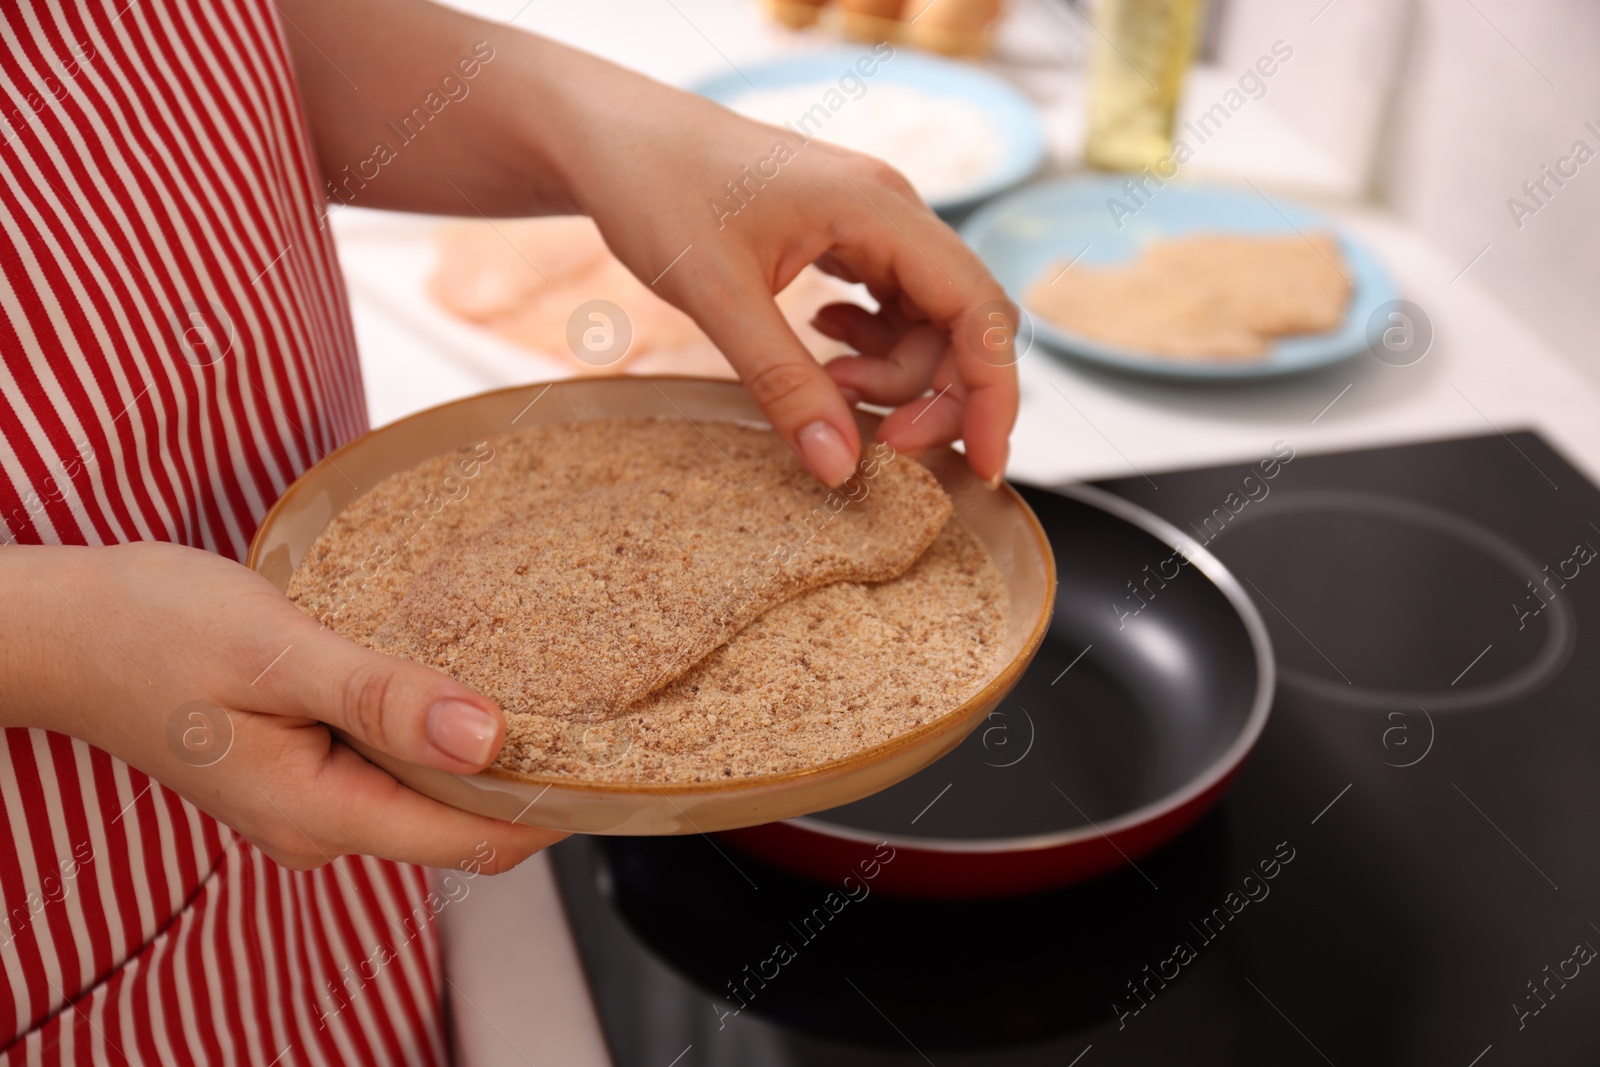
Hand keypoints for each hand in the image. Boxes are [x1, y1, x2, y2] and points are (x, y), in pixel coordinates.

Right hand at [4, 543, 561, 871]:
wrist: (62, 627)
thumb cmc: (150, 628)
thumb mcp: (274, 653)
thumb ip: (381, 698)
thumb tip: (485, 736)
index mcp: (320, 812)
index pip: (471, 839)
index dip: (550, 805)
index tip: (611, 756)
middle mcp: (322, 823)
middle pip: (459, 820)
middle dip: (526, 774)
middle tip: (588, 697)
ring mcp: (311, 799)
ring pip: (428, 787)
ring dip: (480, 745)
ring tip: (539, 676)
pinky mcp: (305, 764)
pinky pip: (393, 760)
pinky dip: (433, 724)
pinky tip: (456, 674)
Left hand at [540, 57, 1018, 487]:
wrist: (612, 139)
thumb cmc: (657, 189)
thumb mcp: (715, 295)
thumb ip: (782, 383)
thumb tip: (841, 467)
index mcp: (880, 208)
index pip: (980, 309)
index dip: (993, 394)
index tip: (981, 466)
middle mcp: (892, 212)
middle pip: (963, 325)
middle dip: (933, 396)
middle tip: (876, 447)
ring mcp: (872, 226)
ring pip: (926, 326)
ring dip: (890, 378)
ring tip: (824, 387)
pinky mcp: (847, 241)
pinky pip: (890, 312)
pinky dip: (868, 351)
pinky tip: (821, 348)